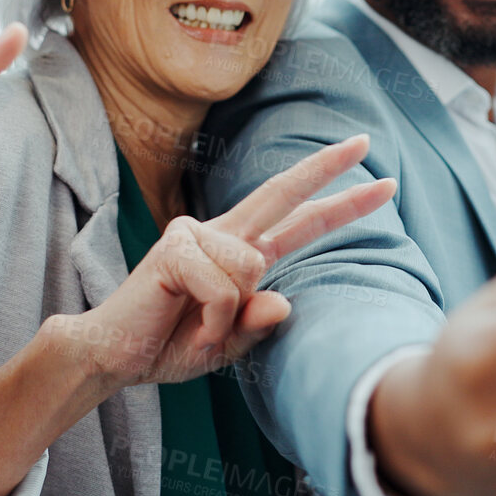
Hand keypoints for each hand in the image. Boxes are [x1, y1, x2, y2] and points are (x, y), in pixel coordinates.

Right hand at [66, 134, 397, 387]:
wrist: (113, 356)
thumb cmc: (169, 345)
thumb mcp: (229, 343)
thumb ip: (260, 324)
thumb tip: (285, 302)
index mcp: (240, 253)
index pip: (298, 221)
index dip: (340, 202)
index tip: (382, 182)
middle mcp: (222, 234)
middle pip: (282, 192)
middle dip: (326, 167)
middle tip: (367, 140)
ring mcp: (196, 235)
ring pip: (252, 268)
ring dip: (230, 314)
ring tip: (198, 327)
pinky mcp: (175, 249)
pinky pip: (224, 288)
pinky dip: (212, 319)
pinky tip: (186, 323)